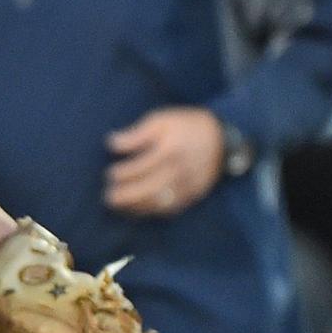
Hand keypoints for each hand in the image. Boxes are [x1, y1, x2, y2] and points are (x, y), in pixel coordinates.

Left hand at [104, 106, 227, 217]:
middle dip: (125, 196)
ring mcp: (187, 186)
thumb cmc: (186, 126)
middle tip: (108, 198)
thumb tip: (112, 144)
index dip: (121, 174)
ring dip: (136, 208)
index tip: (109, 174)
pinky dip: (153, 212)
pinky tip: (139, 210)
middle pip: (147, 190)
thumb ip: (136, 134)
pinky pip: (171, 209)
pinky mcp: (193, 195)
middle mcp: (178, 171)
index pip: (139, 168)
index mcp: (169, 150)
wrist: (222, 139)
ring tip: (120, 207)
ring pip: (158, 203)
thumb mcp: (161, 120)